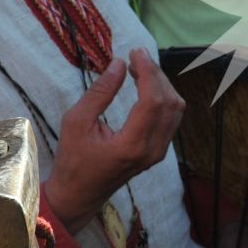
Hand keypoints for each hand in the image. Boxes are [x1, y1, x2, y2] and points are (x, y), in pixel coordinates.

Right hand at [43, 49, 184, 230]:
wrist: (79, 195)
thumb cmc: (72, 160)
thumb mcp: (76, 122)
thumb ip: (99, 92)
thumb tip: (119, 63)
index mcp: (132, 145)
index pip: (153, 100)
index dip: (148, 71)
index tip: (135, 52)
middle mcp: (152, 150)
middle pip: (169, 102)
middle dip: (156, 74)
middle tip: (136, 57)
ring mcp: (159, 152)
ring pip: (175, 110)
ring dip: (162, 84)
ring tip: (139, 69)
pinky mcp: (158, 151)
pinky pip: (171, 119)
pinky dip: (163, 98)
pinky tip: (145, 86)